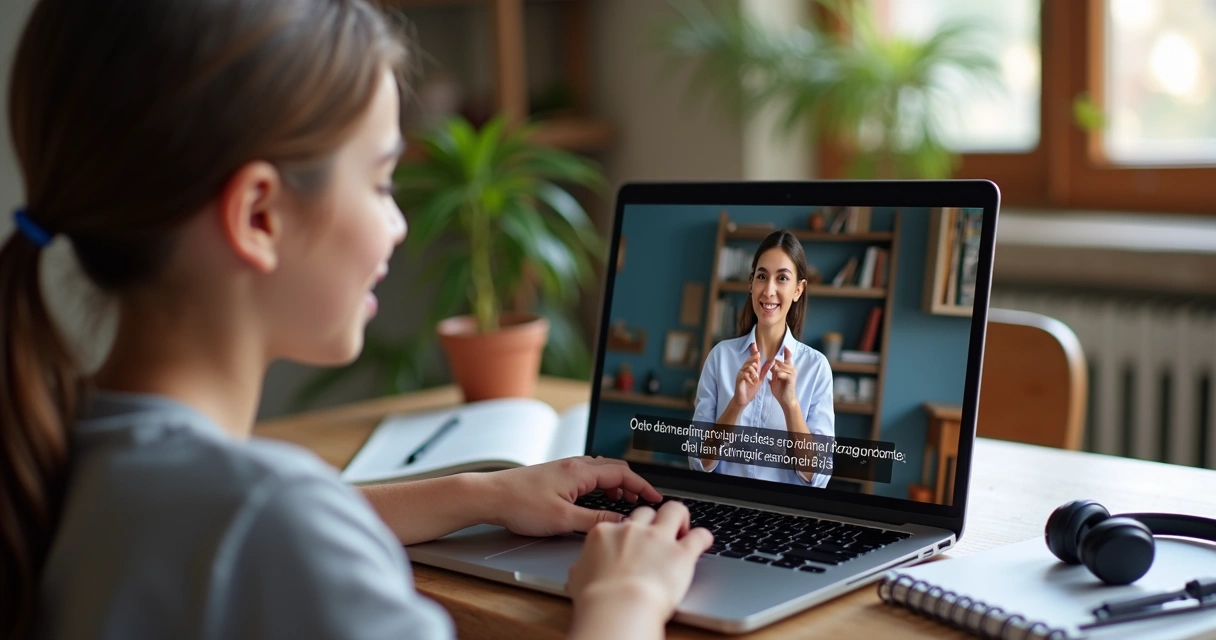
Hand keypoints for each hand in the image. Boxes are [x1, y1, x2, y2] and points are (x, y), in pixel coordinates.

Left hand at [485, 456, 662, 536]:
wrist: (489, 496)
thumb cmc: (520, 504)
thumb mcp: (563, 519)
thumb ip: (595, 521)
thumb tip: (621, 522)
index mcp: (580, 471)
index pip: (623, 473)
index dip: (643, 486)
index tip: (656, 497)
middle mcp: (574, 464)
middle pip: (614, 468)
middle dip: (633, 483)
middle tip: (644, 501)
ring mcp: (565, 468)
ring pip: (601, 470)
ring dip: (617, 484)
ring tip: (625, 502)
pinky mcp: (556, 475)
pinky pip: (588, 474)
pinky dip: (601, 484)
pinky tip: (598, 499)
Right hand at [568, 502, 712, 632]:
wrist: (618, 607)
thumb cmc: (595, 598)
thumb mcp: (578, 579)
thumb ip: (583, 568)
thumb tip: (581, 571)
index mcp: (605, 534)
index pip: (618, 523)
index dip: (627, 532)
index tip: (631, 541)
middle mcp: (632, 530)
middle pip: (646, 512)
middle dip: (653, 520)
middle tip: (657, 534)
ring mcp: (658, 539)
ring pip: (675, 510)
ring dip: (680, 517)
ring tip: (682, 529)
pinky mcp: (682, 553)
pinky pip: (700, 536)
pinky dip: (704, 537)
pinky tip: (704, 541)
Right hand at [733, 343, 775, 408]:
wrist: (744, 399)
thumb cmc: (751, 389)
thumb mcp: (760, 379)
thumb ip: (764, 370)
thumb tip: (771, 361)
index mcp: (750, 368)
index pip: (752, 358)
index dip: (753, 351)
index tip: (755, 344)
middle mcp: (744, 369)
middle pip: (749, 361)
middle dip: (754, 360)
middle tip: (757, 364)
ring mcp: (740, 374)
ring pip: (747, 367)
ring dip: (753, 372)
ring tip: (755, 378)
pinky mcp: (738, 379)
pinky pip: (743, 374)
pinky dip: (749, 378)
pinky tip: (751, 382)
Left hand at [770, 346, 798, 409]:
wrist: (785, 400)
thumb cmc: (780, 391)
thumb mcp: (775, 379)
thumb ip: (773, 372)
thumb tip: (768, 365)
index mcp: (787, 368)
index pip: (788, 357)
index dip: (786, 351)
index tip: (784, 345)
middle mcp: (791, 369)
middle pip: (779, 361)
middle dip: (772, 364)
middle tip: (770, 369)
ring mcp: (792, 373)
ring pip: (780, 366)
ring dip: (775, 371)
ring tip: (775, 376)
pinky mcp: (791, 378)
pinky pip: (782, 373)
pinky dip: (778, 375)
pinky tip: (776, 377)